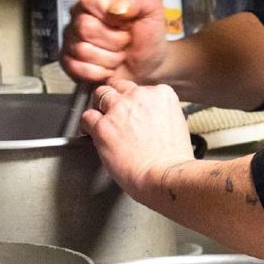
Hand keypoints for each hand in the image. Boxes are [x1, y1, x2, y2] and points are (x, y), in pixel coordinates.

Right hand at [63, 0, 166, 86]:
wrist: (148, 66)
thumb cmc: (147, 36)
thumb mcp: (151, 11)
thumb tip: (117, 6)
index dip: (109, 11)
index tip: (125, 20)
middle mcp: (79, 16)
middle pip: (86, 27)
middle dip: (114, 40)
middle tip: (125, 41)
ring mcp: (72, 40)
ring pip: (83, 50)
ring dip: (110, 58)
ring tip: (119, 55)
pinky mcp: (69, 62)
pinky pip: (78, 68)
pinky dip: (100, 73)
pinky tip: (109, 68)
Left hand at [81, 76, 195, 203]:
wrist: (164, 175)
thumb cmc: (172, 159)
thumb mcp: (177, 124)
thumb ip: (160, 113)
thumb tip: (149, 118)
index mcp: (161, 94)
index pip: (139, 89)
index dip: (133, 102)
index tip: (132, 112)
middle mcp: (139, 96)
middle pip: (118, 88)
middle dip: (115, 100)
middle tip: (114, 115)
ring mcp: (119, 109)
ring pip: (100, 95)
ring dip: (99, 108)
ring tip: (101, 122)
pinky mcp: (102, 126)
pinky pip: (86, 117)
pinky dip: (86, 125)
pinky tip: (91, 133)